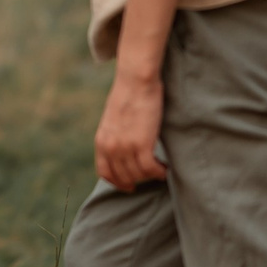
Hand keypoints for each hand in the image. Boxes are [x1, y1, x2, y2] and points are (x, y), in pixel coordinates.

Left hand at [94, 69, 164, 189]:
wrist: (136, 81)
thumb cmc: (128, 95)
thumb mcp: (113, 120)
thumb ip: (114, 137)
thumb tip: (124, 150)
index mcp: (101, 141)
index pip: (105, 173)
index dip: (118, 182)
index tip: (130, 185)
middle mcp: (110, 147)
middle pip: (124, 177)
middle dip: (138, 180)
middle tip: (151, 175)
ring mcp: (124, 147)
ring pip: (138, 175)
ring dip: (151, 176)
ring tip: (160, 170)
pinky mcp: (141, 144)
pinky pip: (150, 169)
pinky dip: (159, 172)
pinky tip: (165, 169)